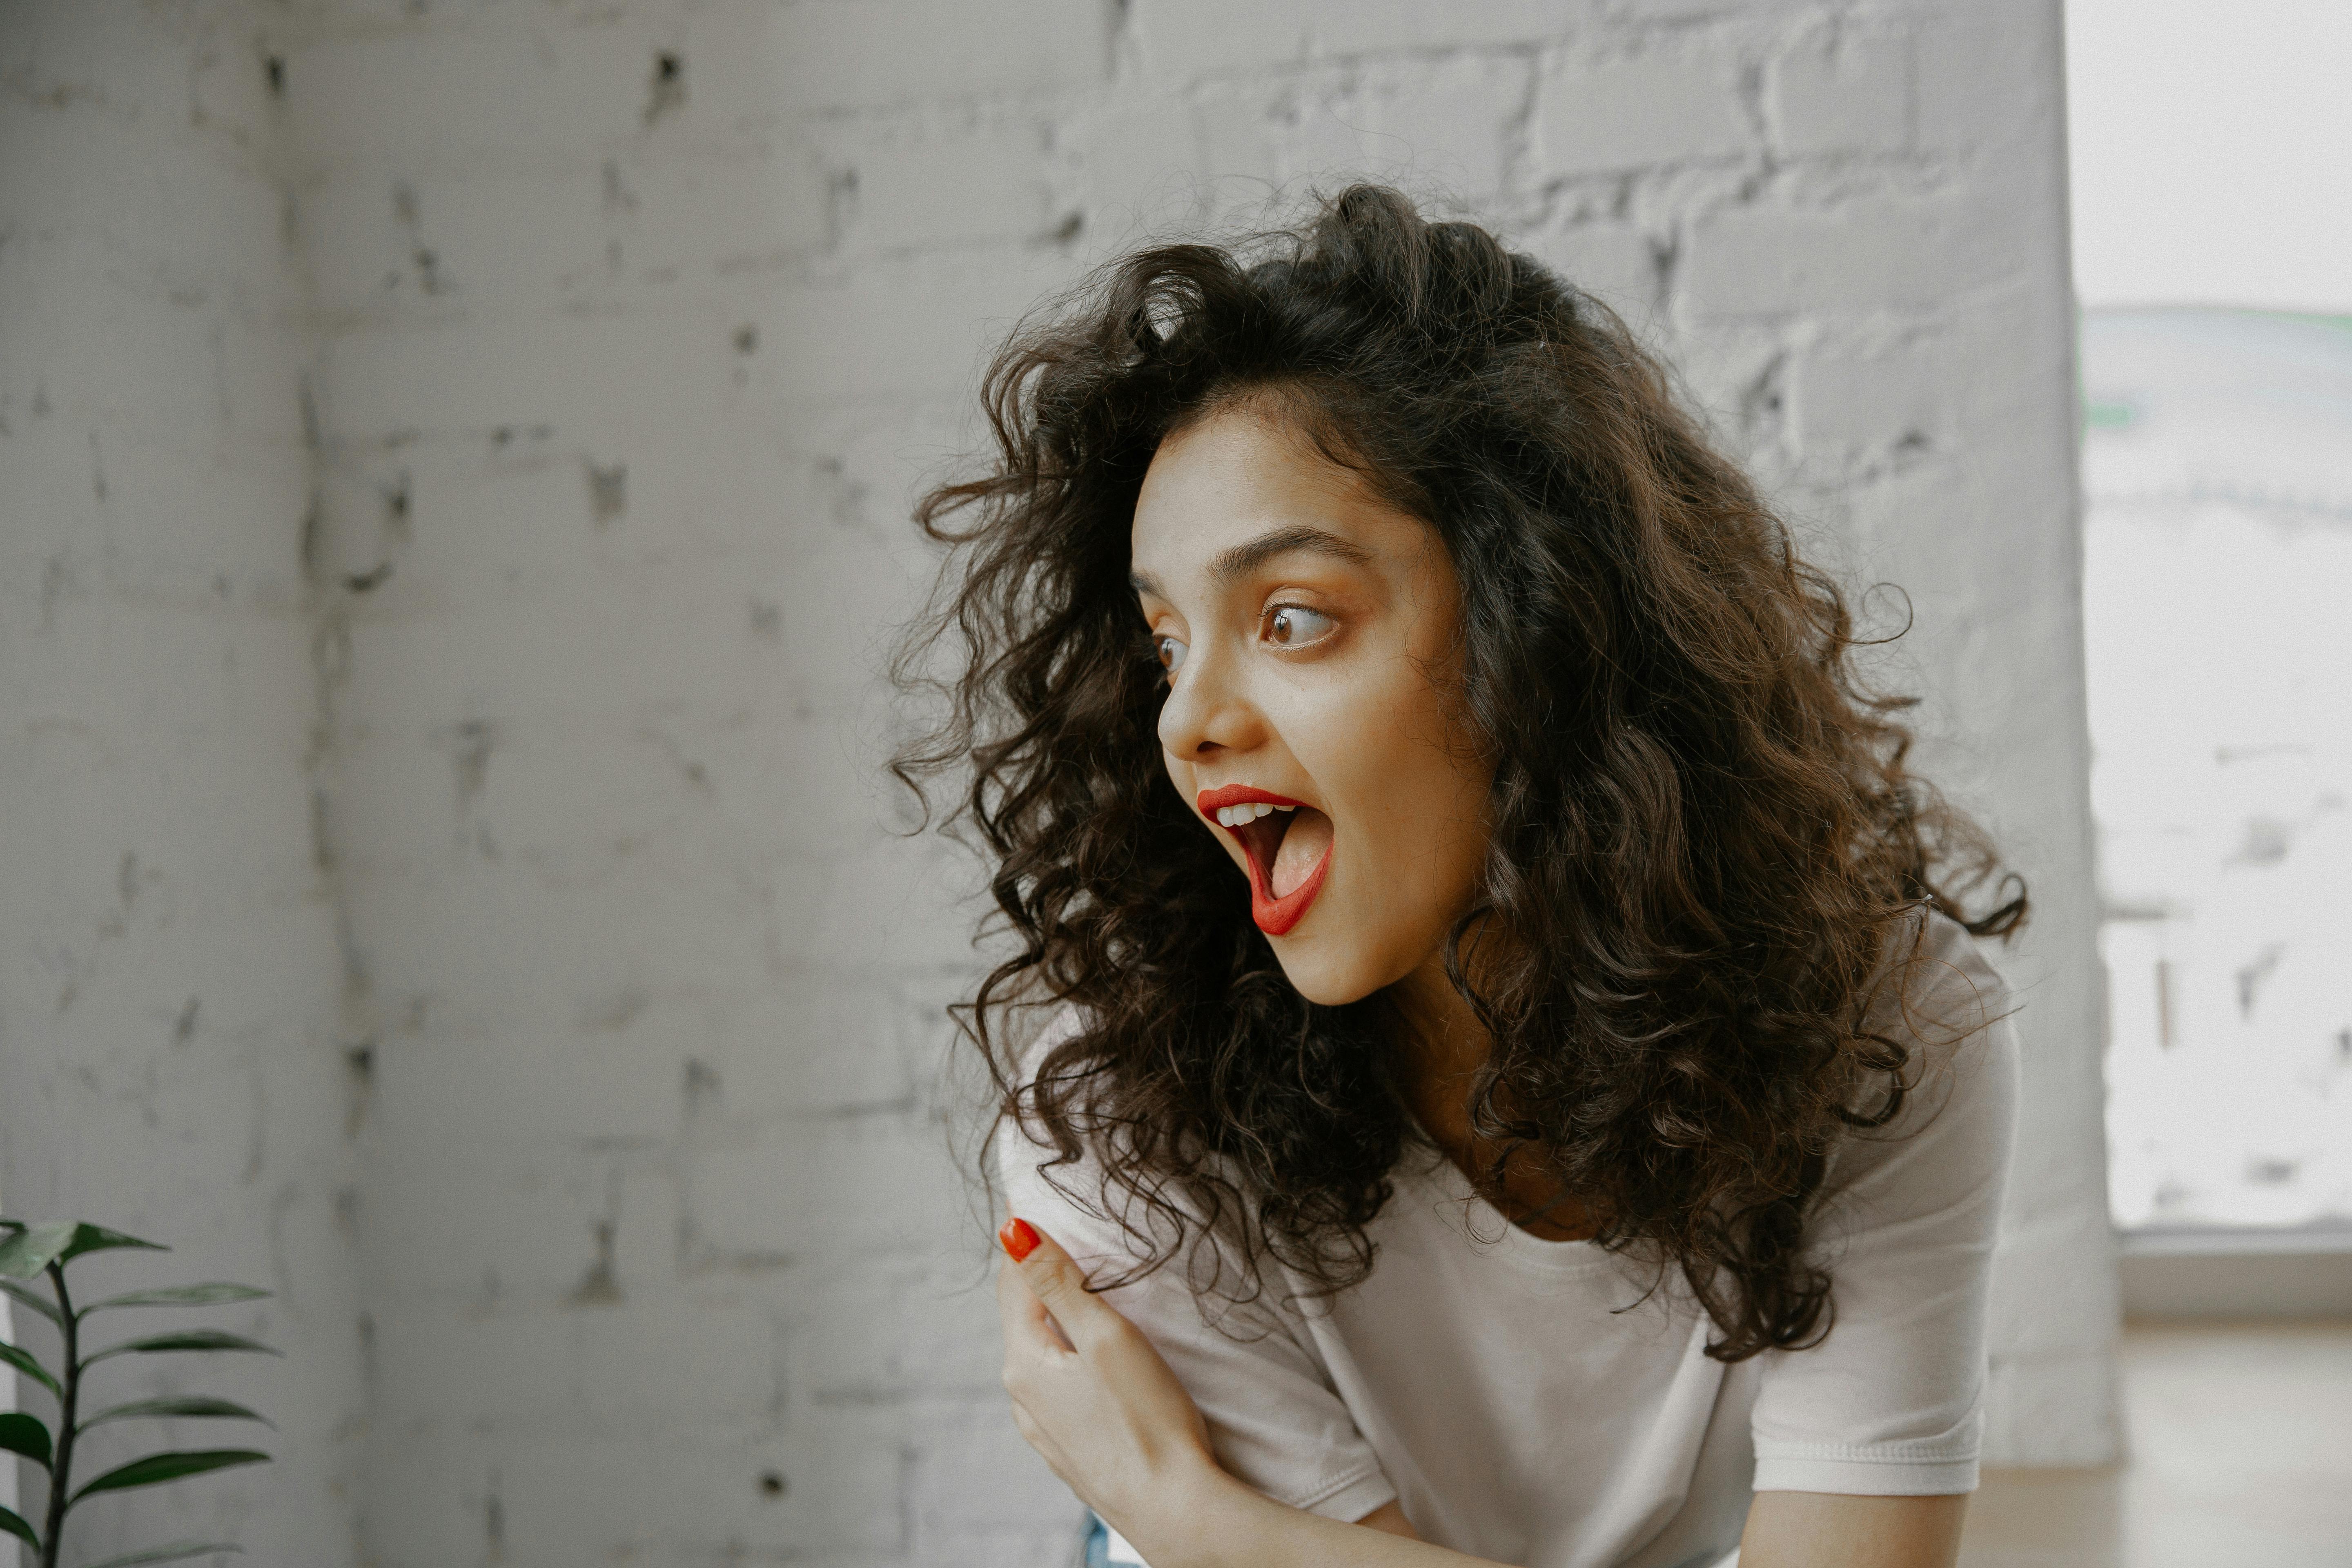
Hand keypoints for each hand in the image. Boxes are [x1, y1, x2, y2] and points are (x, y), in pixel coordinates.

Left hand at [995, 1217, 1223, 1536]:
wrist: (1174, 1509)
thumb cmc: (1147, 1422)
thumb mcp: (1104, 1338)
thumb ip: (1058, 1283)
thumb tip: (1012, 1231)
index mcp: (1024, 1363)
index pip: (1013, 1281)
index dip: (1023, 1235)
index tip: (1026, 1194)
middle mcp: (1023, 1397)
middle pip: (1023, 1314)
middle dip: (1035, 1271)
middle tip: (1051, 1225)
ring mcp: (1045, 1426)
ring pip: (1041, 1350)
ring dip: (1053, 1312)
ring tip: (1073, 1279)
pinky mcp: (1072, 1445)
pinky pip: (1059, 1382)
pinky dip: (1067, 1350)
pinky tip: (1088, 1349)